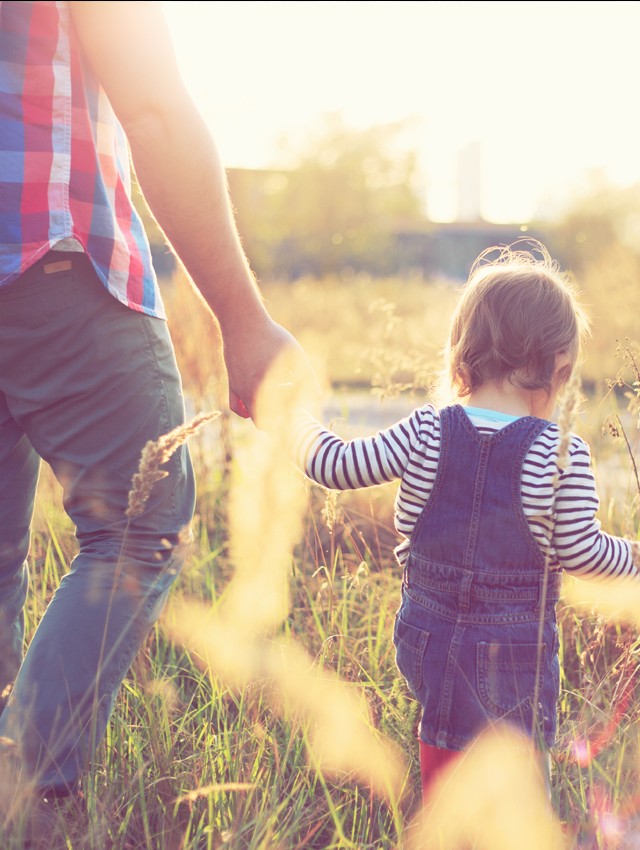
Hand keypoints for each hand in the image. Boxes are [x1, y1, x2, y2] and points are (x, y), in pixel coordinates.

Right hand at [222, 307, 319, 429]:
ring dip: (263, 418)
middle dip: (278, 424)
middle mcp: (250, 393)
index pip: (278, 420)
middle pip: (264, 423)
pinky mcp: (231, 383)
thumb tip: (320, 397)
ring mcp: (239, 389)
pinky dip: (245, 411)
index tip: (300, 419)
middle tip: (291, 418)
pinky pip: (235, 406)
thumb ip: (308, 377)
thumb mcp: (295, 355)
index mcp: (267, 389)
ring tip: (278, 411)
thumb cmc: (272, 336)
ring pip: (250, 416)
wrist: (241, 321)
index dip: (290, 424)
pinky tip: (256, 405)